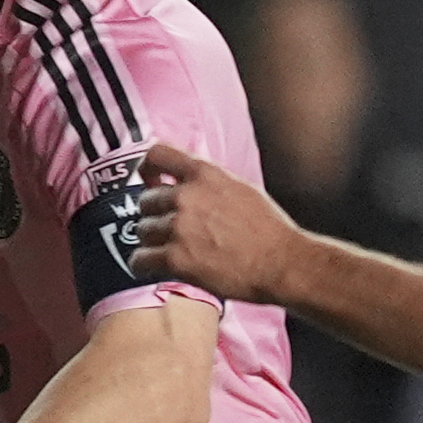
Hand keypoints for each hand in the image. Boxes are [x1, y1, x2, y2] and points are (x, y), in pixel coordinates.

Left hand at [132, 146, 299, 301]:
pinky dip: (142, 265)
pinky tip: (151, 268)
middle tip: (166, 229)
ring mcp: (180, 227)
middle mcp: (188, 196)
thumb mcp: (240, 189)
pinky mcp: (176, 259)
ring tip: (164, 250)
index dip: (146, 169)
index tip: (149, 181)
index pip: (157, 154)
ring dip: (151, 241)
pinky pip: (140, 260)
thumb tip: (190, 185)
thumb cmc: (270, 231)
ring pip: (143, 230)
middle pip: (146, 200)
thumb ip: (210, 184)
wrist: (282, 263)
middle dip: (154, 215)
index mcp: (205, 175)